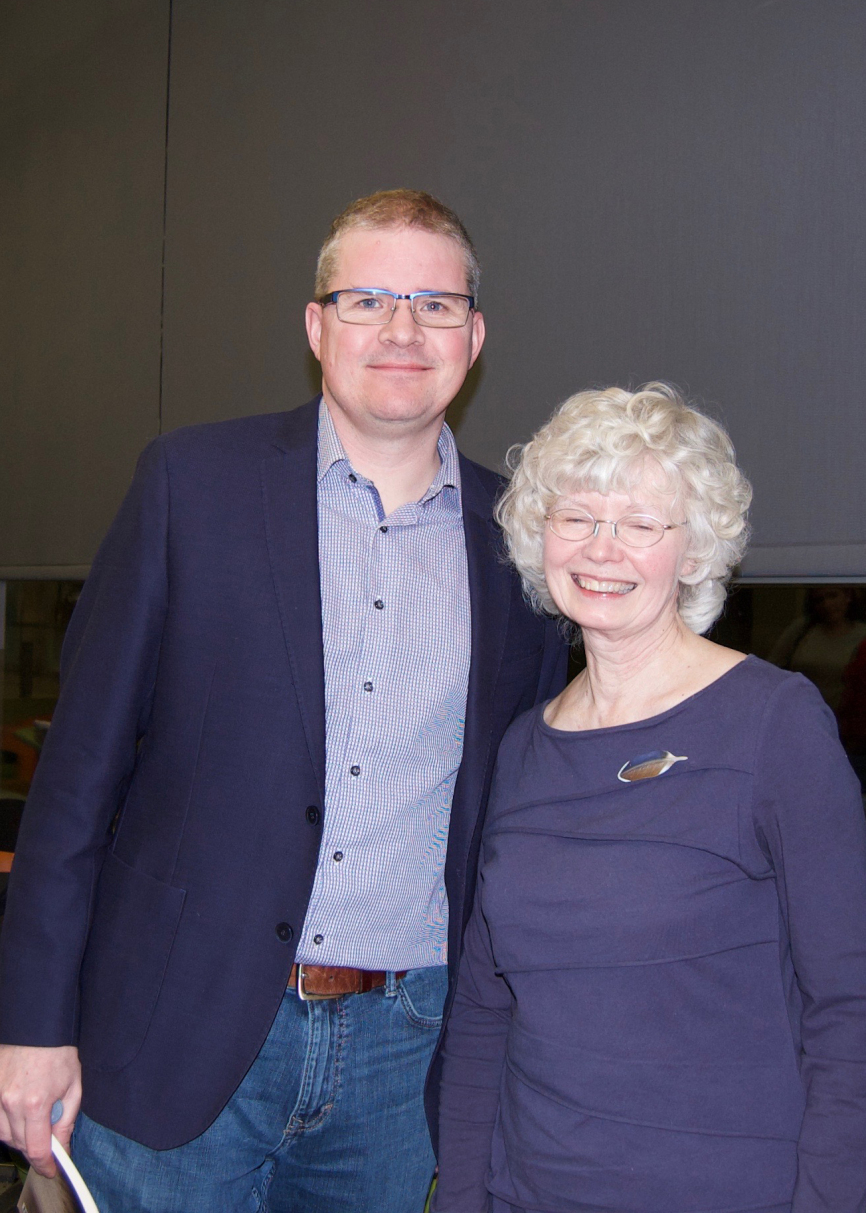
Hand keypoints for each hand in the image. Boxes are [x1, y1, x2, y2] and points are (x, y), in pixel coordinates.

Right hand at [0, 1044, 80, 1176]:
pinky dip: (6, 1123)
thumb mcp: (73, 1087)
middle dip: (35, 1147)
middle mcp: (10, 1104)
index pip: (37, 1149)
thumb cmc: (59, 1054)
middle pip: (19, 1144)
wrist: (38, 1027)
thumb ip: (66, 1122)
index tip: (51, 1170)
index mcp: (35, 1104)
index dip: (45, 1165)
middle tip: (48, 1140)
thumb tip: (61, 1149)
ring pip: (3, 1135)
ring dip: (19, 1135)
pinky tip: (19, 1112)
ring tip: (34, 1120)